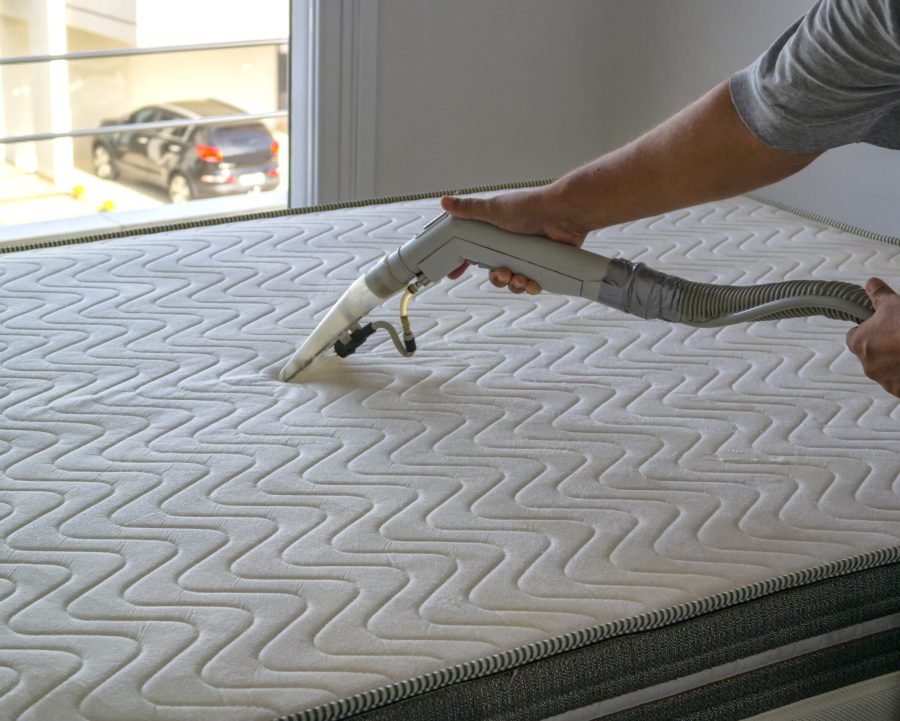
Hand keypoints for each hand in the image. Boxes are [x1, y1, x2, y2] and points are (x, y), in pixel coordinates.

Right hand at [440, 186, 589, 293]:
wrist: (563, 213)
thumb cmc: (529, 207)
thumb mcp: (494, 209)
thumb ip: (469, 209)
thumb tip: (444, 202)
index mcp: (496, 233)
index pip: (474, 252)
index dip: (463, 264)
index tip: (453, 275)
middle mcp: (510, 245)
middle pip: (494, 271)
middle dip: (496, 277)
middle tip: (501, 273)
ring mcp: (527, 255)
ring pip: (513, 279)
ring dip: (513, 284)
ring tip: (520, 279)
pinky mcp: (544, 263)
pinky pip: (532, 283)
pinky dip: (531, 286)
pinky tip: (533, 284)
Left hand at [846, 277, 899, 396]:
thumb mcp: (894, 305)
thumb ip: (879, 295)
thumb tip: (871, 284)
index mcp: (859, 343)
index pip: (854, 336)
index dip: (867, 329)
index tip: (880, 325)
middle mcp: (867, 365)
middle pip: (871, 353)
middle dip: (884, 346)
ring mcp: (885, 380)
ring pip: (887, 369)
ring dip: (896, 361)